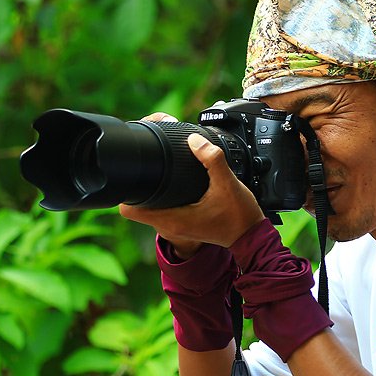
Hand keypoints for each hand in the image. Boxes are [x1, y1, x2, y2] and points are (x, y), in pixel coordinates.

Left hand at [120, 115, 264, 252]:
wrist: (250, 235)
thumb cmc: (239, 216)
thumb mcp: (228, 185)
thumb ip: (212, 160)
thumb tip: (194, 139)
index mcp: (173, 219)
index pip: (129, 211)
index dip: (125, 191)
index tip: (131, 174)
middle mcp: (170, 225)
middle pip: (135, 206)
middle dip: (136, 186)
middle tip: (144, 166)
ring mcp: (175, 226)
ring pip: (148, 208)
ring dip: (148, 191)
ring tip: (156, 171)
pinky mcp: (182, 223)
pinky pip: (161, 209)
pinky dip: (160, 196)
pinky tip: (171, 181)